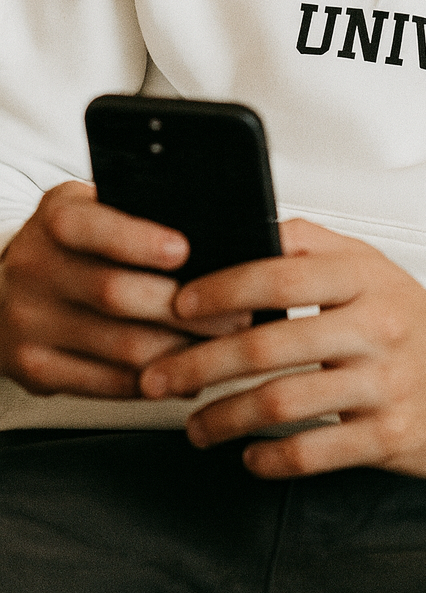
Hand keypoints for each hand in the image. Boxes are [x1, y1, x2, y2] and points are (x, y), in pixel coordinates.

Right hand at [0, 181, 243, 396]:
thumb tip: (215, 236)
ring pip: (120, 347)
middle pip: (116, 294)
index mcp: (55, 218)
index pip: (93, 228)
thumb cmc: (74, 243)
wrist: (5, 285)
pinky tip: (182, 374)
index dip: (139, 241)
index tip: (184, 251)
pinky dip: (152, 382)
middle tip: (235, 314)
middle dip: (185, 309)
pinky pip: (105, 384)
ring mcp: (30, 323)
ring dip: (180, 352)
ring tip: (221, 347)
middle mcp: (35, 269)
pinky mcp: (34, 369)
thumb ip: (138, 215)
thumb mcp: (93, 209)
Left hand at [139, 219, 425, 480]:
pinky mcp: (390, 436)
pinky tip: (248, 457)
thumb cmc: (412, 321)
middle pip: (268, 345)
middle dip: (200, 364)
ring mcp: (385, 383)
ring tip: (195, 427)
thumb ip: (311, 246)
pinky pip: (314, 452)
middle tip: (159, 378)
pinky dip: (270, 459)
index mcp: (364, 276)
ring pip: (284, 403)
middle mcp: (377, 325)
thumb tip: (242, 229)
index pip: (279, 273)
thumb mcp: (372, 266)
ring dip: (224, 418)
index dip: (221, 289)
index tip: (179, 305)